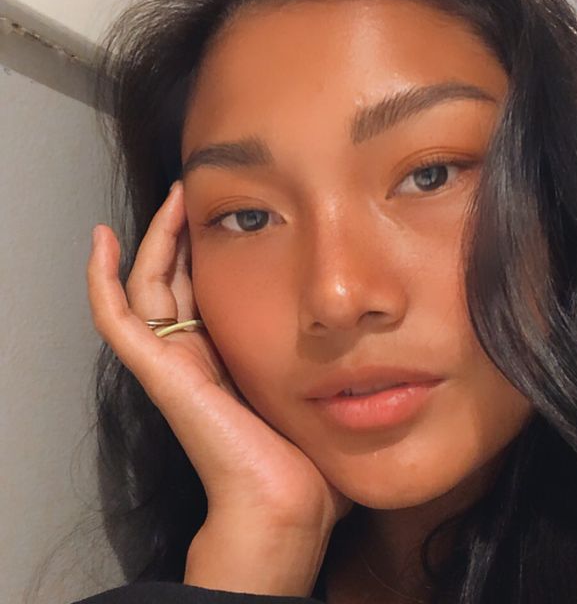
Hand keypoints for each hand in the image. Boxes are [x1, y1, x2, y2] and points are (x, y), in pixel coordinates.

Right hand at [86, 181, 352, 593]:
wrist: (288, 501)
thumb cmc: (307, 449)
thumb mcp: (315, 379)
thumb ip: (326, 349)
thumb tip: (361, 314)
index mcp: (228, 355)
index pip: (207, 287)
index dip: (208, 247)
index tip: (227, 207)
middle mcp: (196, 355)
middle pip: (176, 279)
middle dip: (182, 232)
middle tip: (193, 190)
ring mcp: (173, 364)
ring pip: (147, 287)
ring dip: (153, 239)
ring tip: (171, 197)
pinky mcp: (160, 374)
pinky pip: (116, 320)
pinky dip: (101, 281)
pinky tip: (101, 241)